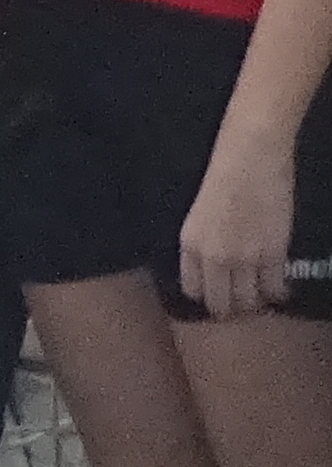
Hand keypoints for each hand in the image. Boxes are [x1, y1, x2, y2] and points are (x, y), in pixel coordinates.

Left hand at [180, 125, 300, 321]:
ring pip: (247, 300)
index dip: (205, 296)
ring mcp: (245, 258)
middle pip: (220, 302)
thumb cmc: (221, 177)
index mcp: (189, 244)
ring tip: (257, 299)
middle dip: (228, 308)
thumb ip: (203, 242)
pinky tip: (277, 290)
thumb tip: (212, 266)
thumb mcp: (198, 215)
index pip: (193, 289)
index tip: (215, 297)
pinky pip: (274, 287)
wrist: (249, 157)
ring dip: (252, 302)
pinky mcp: (273, 253)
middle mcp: (213, 257)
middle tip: (237, 306)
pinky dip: (276, 293)